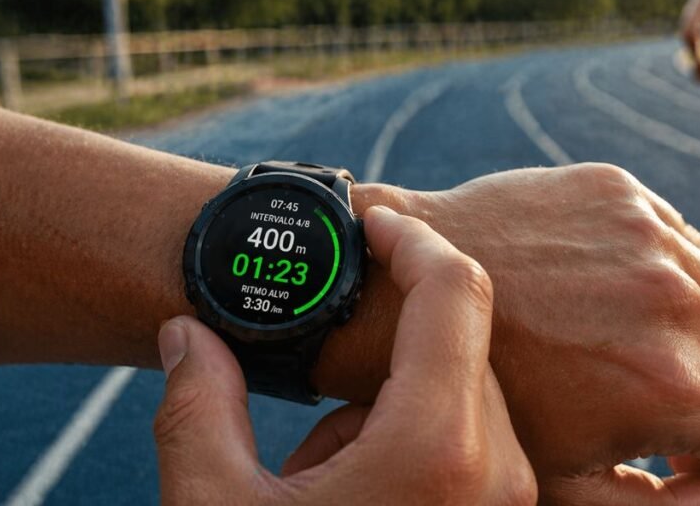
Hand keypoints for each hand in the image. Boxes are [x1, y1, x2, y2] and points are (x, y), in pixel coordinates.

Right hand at [154, 207, 534, 505]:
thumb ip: (197, 409)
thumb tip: (185, 335)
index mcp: (438, 449)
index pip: (455, 290)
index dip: (410, 237)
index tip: (371, 222)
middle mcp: (499, 471)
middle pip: (457, 347)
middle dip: (382, 359)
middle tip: (317, 430)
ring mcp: (514, 501)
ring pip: (467, 400)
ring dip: (396, 415)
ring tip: (333, 487)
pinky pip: (478, 449)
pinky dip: (423, 451)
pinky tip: (366, 501)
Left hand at [348, 165, 699, 504]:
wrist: (397, 292)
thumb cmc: (477, 401)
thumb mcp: (563, 480)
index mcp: (665, 387)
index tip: (683, 445)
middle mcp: (669, 303)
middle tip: (643, 385)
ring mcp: (644, 237)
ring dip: (685, 318)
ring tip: (615, 332)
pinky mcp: (617, 190)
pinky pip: (675, 237)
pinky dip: (655, 263)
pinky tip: (597, 283)